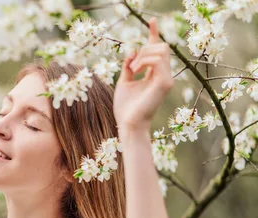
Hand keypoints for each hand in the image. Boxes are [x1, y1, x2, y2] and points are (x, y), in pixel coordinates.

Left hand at [113, 17, 173, 134]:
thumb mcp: (124, 82)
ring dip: (143, 55)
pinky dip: (144, 60)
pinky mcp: (165, 83)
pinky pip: (159, 59)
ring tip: (132, 69)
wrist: (128, 124)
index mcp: (153, 75)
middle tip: (131, 65)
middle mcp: (163, 75)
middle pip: (160, 47)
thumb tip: (132, 51)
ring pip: (161, 50)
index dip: (154, 34)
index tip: (152, 20)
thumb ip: (128, 67)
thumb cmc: (125, 107)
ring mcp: (166, 79)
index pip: (157, 50)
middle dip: (144, 49)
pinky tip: (135, 70)